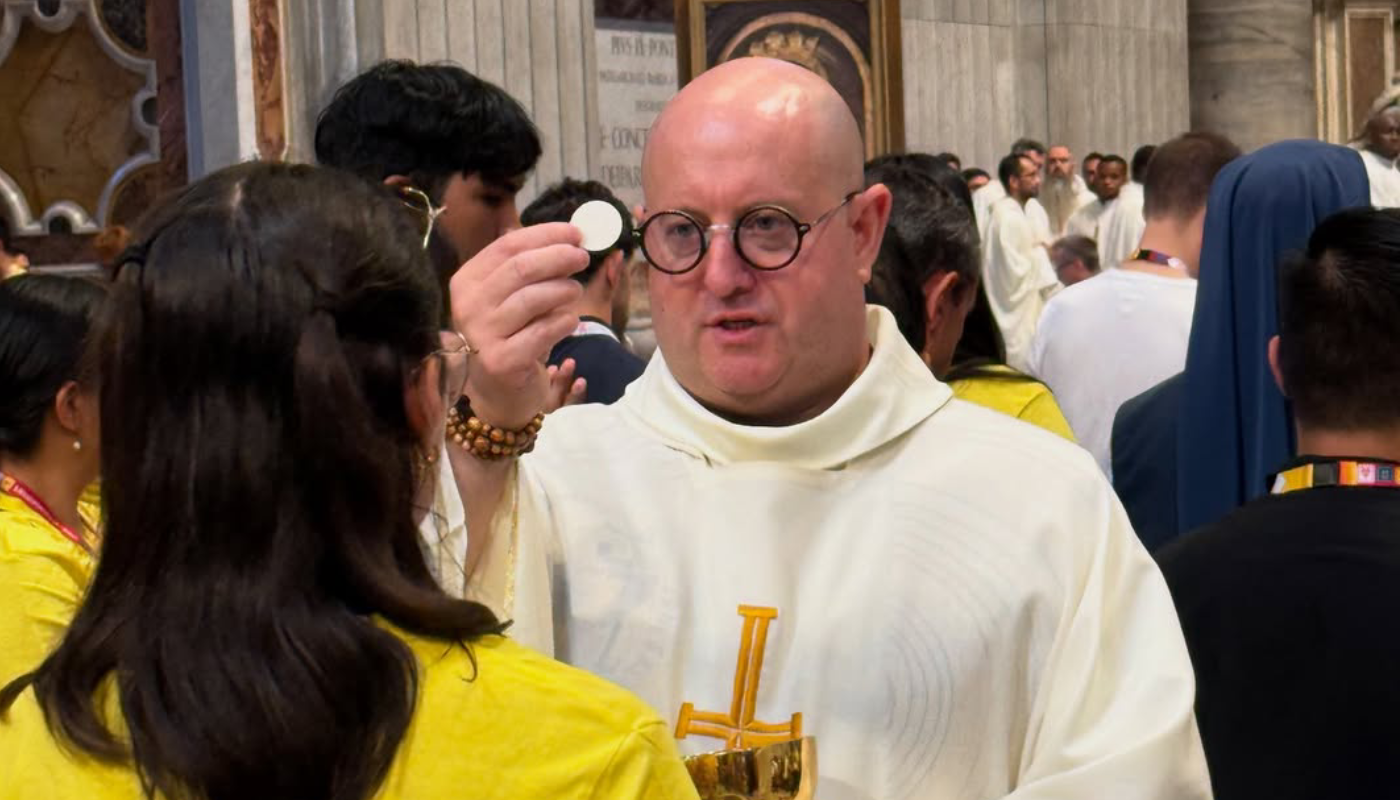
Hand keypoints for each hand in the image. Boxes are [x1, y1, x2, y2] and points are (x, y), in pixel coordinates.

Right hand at [450, 223, 587, 428]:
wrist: (498, 391)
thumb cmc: (510, 335)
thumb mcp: (509, 296)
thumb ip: (528, 264)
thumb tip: (568, 234)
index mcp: (467, 281)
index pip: (508, 245)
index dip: (546, 235)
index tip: (576, 233)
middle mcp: (468, 306)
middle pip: (521, 268)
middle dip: (559, 257)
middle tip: (582, 258)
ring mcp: (482, 335)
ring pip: (534, 298)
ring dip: (564, 290)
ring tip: (575, 292)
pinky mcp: (502, 361)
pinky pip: (544, 331)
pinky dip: (564, 321)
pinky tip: (570, 320)